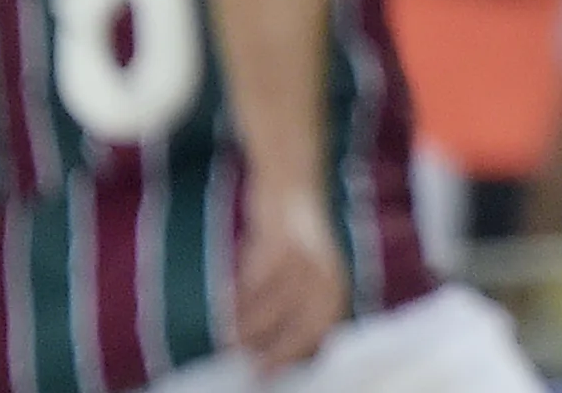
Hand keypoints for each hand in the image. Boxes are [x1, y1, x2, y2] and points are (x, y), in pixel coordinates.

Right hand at [235, 189, 346, 375]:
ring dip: (243, 325)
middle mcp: (325, 274)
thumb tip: (274, 361)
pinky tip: (225, 301)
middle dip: (265, 347)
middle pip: (294, 325)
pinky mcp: (278, 243)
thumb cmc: (293, 244)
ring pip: (267, 308)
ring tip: (227, 334)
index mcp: (335, 286)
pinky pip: (251, 283)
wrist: (290, 188)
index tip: (264, 374)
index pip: (318, 332)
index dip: (290, 356)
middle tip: (240, 356)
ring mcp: (304, 258)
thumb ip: (300, 313)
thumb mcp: (309, 278)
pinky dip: (235, 296)